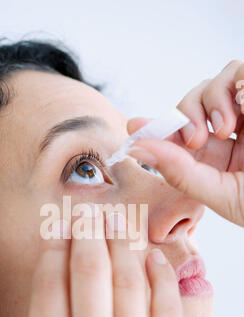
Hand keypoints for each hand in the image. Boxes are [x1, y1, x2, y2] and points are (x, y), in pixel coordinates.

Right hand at [0, 211, 183, 316]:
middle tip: (88, 214)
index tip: (59, 234)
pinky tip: (151, 259)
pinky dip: (161, 277)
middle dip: (88, 234)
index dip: (55, 250)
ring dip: (121, 244)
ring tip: (116, 224)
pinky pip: (167, 309)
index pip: (50, 284)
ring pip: (128, 282)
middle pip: (89, 271)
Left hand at [128, 60, 243, 226]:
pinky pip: (242, 72)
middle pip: (192, 102)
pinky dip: (236, 84)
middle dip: (185, 114)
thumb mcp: (221, 195)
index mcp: (216, 159)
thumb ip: (180, 173)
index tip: (132, 124)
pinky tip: (241, 107)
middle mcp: (230, 133)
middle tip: (195, 136)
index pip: (179, 134)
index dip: (155, 127)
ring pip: (215, 81)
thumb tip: (137, 148)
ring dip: (211, 99)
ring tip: (226, 126)